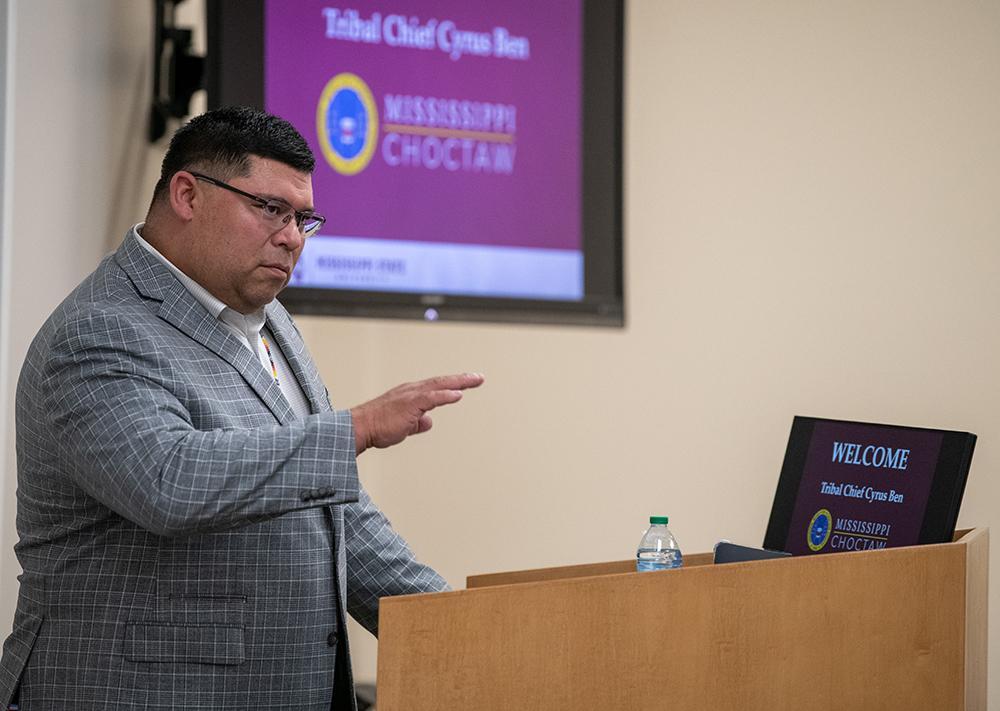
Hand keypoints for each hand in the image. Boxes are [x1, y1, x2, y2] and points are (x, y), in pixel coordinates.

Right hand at [350, 373, 484, 453]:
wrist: (361, 428)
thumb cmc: (378, 427)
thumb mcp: (403, 426)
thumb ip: (417, 422)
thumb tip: (429, 422)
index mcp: (411, 395)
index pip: (436, 387)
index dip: (452, 384)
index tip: (467, 383)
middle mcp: (412, 391)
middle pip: (441, 382)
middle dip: (461, 379)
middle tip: (479, 377)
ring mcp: (410, 396)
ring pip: (438, 386)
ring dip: (458, 383)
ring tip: (474, 380)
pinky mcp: (409, 404)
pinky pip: (431, 398)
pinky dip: (445, 395)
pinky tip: (457, 395)